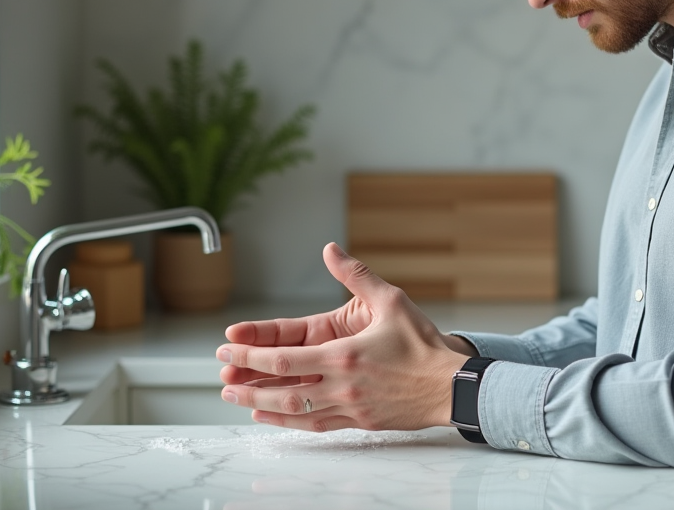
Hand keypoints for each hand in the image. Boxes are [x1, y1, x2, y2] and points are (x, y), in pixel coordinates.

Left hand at [217, 242, 470, 431]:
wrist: (451, 386)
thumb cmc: (424, 345)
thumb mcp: (390, 300)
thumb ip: (355, 275)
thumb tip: (330, 250)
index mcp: (344, 354)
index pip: (283, 357)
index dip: (250, 353)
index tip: (227, 347)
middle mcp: (341, 385)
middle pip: (280, 389)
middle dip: (246, 382)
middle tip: (222, 376)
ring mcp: (348, 407)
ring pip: (293, 411)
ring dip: (260, 404)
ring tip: (236, 398)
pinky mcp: (358, 421)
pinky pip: (314, 424)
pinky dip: (287, 422)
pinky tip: (270, 416)